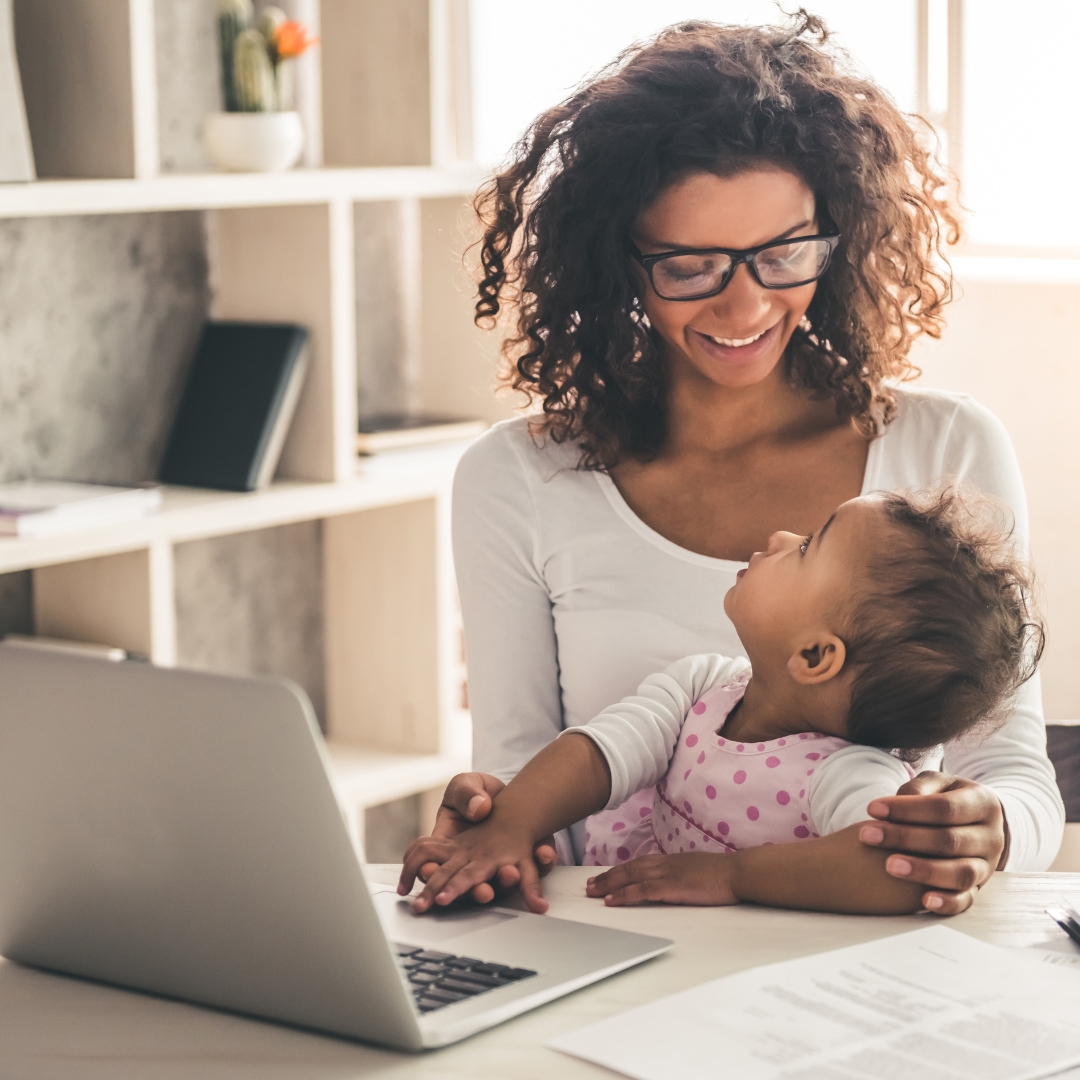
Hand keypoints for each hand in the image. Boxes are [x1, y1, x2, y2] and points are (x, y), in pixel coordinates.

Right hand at [409, 772, 555, 904]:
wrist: (503, 793)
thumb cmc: (474, 792)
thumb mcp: (464, 785)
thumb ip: (466, 793)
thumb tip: (479, 809)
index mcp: (449, 848)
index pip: (436, 870)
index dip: (434, 880)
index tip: (436, 883)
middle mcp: (474, 864)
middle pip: (471, 887)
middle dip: (476, 892)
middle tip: (484, 892)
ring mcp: (500, 864)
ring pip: (503, 884)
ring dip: (506, 883)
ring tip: (511, 874)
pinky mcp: (527, 857)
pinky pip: (536, 866)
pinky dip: (542, 861)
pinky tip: (545, 854)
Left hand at [585, 853, 737, 906]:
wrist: (737, 872)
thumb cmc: (722, 875)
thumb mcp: (697, 871)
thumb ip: (681, 874)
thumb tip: (673, 882)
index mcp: (670, 861)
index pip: (638, 864)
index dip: (619, 871)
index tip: (605, 877)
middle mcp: (664, 864)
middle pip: (628, 869)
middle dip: (607, 878)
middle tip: (588, 886)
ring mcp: (666, 874)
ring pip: (630, 878)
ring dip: (608, 885)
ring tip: (592, 893)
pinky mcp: (671, 887)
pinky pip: (641, 891)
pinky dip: (624, 895)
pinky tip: (611, 901)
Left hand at [858, 772, 1006, 914]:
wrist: (978, 822)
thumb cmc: (948, 798)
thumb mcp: (938, 783)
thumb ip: (919, 788)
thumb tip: (899, 801)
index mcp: (982, 803)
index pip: (944, 807)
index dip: (908, 809)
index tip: (872, 809)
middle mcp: (991, 837)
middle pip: (949, 840)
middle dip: (905, 838)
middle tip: (867, 835)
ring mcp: (987, 865)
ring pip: (960, 872)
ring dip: (924, 870)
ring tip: (889, 866)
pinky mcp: (979, 888)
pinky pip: (967, 899)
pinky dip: (948, 902)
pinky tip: (924, 901)